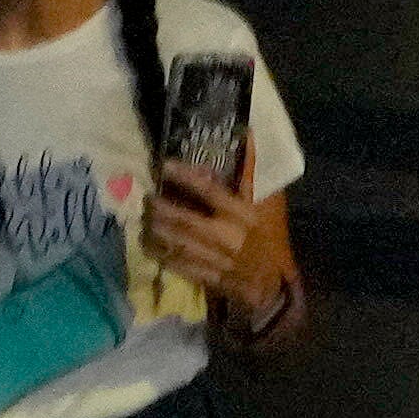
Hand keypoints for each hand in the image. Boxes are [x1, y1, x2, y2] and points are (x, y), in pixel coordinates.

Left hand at [143, 163, 292, 334]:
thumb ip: (251, 174)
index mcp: (243, 215)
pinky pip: (181, 267)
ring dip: (158, 232)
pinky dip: (163, 256)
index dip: (186, 178)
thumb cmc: (271, 236)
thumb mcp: (270, 202)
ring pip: (180, 244)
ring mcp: (217, 260)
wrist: (273, 281)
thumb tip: (246, 136)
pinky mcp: (209, 278)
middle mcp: (228, 236)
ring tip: (144, 220)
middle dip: (163, 209)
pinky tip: (150, 246)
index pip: (211, 192)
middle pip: (187, 221)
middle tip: (147, 198)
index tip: (166, 166)